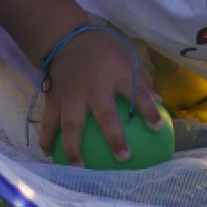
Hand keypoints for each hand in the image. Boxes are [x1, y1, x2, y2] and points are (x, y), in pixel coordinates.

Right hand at [40, 29, 162, 165]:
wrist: (65, 38)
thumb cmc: (102, 50)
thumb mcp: (126, 56)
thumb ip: (140, 80)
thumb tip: (159, 103)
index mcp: (116, 73)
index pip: (137, 92)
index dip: (148, 110)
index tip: (157, 127)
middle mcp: (94, 86)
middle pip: (104, 115)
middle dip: (114, 137)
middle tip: (123, 158)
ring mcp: (71, 94)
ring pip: (72, 124)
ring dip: (74, 147)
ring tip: (78, 168)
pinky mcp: (53, 99)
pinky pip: (49, 121)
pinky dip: (47, 138)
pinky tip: (49, 154)